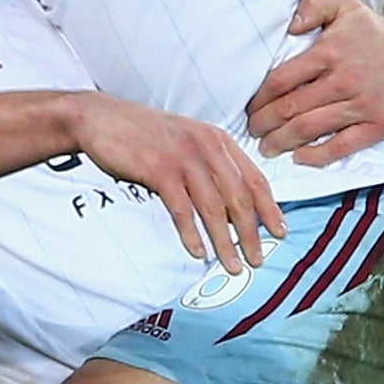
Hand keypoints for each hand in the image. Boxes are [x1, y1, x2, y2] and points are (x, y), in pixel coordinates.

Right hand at [70, 93, 285, 275]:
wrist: (102, 118)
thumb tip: (234, 207)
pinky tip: (198, 252)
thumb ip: (211, 166)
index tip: (280, 232)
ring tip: (233, 265)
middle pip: (239, 197)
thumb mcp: (186, 143)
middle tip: (257, 260)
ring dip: (225, 242)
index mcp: (218, 139)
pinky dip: (192, 234)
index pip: (254, 177)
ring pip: (214, 208)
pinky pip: (182, 209)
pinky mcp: (159, 169)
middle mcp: (206, 146)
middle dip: (251, 233)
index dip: (270, 208)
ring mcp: (183, 157)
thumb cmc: (145, 136)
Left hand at [247, 0, 383, 165]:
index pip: (282, 79)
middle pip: (292, 107)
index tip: (250, 107)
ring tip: (267, 147)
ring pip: (311, 128)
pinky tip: (300, 157)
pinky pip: (342, 145)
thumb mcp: (345, 5)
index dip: (260, 97)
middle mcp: (343, 80)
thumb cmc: (375, 32)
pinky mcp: (378, 125)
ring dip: (283, 141)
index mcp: (329, 52)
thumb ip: (313, 6)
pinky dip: (318, 155)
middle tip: (252, 131)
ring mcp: (361, 104)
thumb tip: (290, 25)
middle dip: (265, 123)